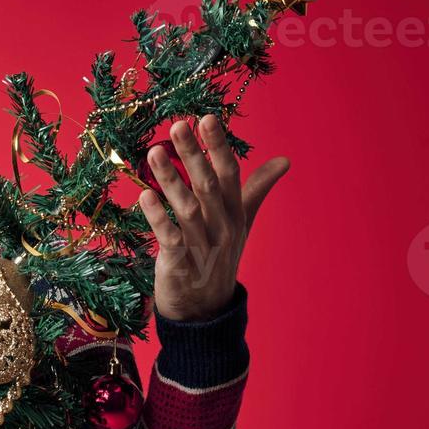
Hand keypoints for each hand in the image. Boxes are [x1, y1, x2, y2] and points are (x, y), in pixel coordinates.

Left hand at [138, 115, 288, 321]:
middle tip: (177, 125)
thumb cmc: (219, 258)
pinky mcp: (181, 265)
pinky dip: (158, 217)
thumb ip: (256, 190)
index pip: (229, 174)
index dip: (218, 146)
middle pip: (207, 186)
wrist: (206, 311)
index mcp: (234, 213)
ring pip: (188, 208)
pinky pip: (170, 238)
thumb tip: (284, 160)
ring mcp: (202, 247)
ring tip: (154, 152)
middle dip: (193, 155)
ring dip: (172, 179)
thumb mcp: (240, 222)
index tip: (206, 117)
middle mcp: (222, 227)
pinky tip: (144, 195)